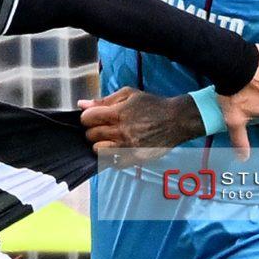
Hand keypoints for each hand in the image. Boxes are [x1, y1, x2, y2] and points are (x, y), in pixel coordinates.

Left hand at [78, 87, 203, 161]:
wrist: (176, 120)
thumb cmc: (153, 105)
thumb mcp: (129, 94)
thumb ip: (104, 100)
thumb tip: (82, 104)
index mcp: (117, 113)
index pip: (86, 119)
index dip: (87, 117)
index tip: (93, 118)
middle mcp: (120, 131)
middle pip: (90, 135)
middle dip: (93, 131)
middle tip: (102, 128)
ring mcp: (127, 147)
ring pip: (98, 151)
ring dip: (99, 145)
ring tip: (108, 140)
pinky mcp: (134, 158)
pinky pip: (113, 164)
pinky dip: (112, 158)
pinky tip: (117, 150)